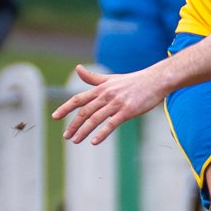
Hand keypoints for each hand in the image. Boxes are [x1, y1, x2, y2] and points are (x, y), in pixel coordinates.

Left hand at [51, 64, 165, 144]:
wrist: (156, 80)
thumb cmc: (134, 81)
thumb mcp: (111, 78)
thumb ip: (93, 77)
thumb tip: (77, 68)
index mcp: (101, 88)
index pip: (78, 99)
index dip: (65, 108)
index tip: (55, 117)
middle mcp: (106, 95)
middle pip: (84, 111)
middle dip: (73, 124)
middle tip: (66, 136)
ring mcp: (116, 103)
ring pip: (95, 118)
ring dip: (83, 131)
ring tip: (75, 141)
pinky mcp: (127, 111)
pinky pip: (111, 124)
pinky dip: (102, 133)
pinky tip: (94, 142)